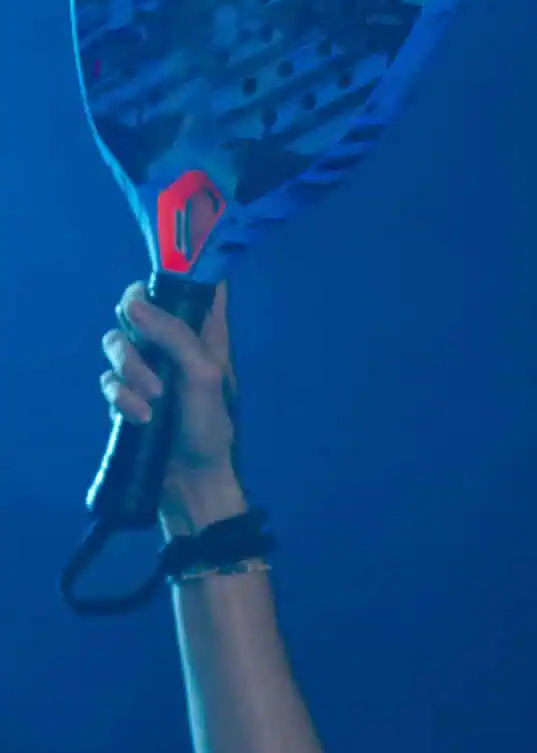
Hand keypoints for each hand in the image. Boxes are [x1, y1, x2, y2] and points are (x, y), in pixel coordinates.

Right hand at [100, 280, 241, 493]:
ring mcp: (148, 368)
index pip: (197, 284)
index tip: (166, 268)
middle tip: (147, 347)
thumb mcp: (204, 376)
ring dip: (128, 368)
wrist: (192, 483)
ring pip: (116, 341)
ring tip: (152, 399)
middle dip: (136, 325)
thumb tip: (134, 304)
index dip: (183, 269)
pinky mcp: (128, 394)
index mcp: (205, 333)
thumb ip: (174, 335)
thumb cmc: (211, 428)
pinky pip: (109, 380)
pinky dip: (122, 398)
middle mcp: (174, 343)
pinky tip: (141, 418)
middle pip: (139, 303)